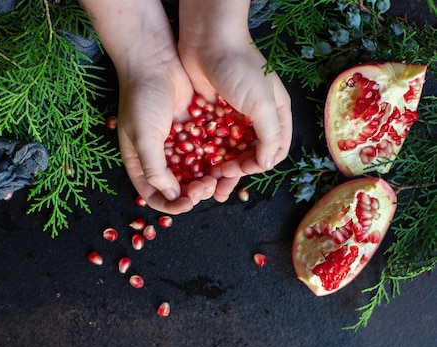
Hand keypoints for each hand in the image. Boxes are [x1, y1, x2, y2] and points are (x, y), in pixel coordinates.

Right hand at [116, 47, 222, 212]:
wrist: (154, 61)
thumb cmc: (141, 100)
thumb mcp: (143, 137)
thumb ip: (154, 169)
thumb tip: (171, 196)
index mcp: (140, 163)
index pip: (154, 196)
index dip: (171, 205)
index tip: (188, 203)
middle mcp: (158, 157)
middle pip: (178, 187)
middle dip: (193, 191)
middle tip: (205, 185)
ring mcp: (177, 144)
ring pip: (195, 171)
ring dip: (207, 177)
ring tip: (218, 175)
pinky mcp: (193, 130)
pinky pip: (205, 151)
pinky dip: (214, 159)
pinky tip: (225, 160)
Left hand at [178, 0, 292, 200]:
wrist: (208, 40)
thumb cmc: (241, 68)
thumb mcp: (262, 103)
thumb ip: (270, 135)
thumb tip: (269, 164)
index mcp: (275, 113)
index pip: (275, 150)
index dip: (260, 164)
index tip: (242, 167)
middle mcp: (254, 117)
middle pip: (249, 155)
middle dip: (236, 171)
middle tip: (219, 180)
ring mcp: (231, 117)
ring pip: (227, 151)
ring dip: (219, 168)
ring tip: (206, 182)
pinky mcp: (209, 114)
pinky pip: (209, 141)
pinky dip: (204, 154)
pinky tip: (194, 165)